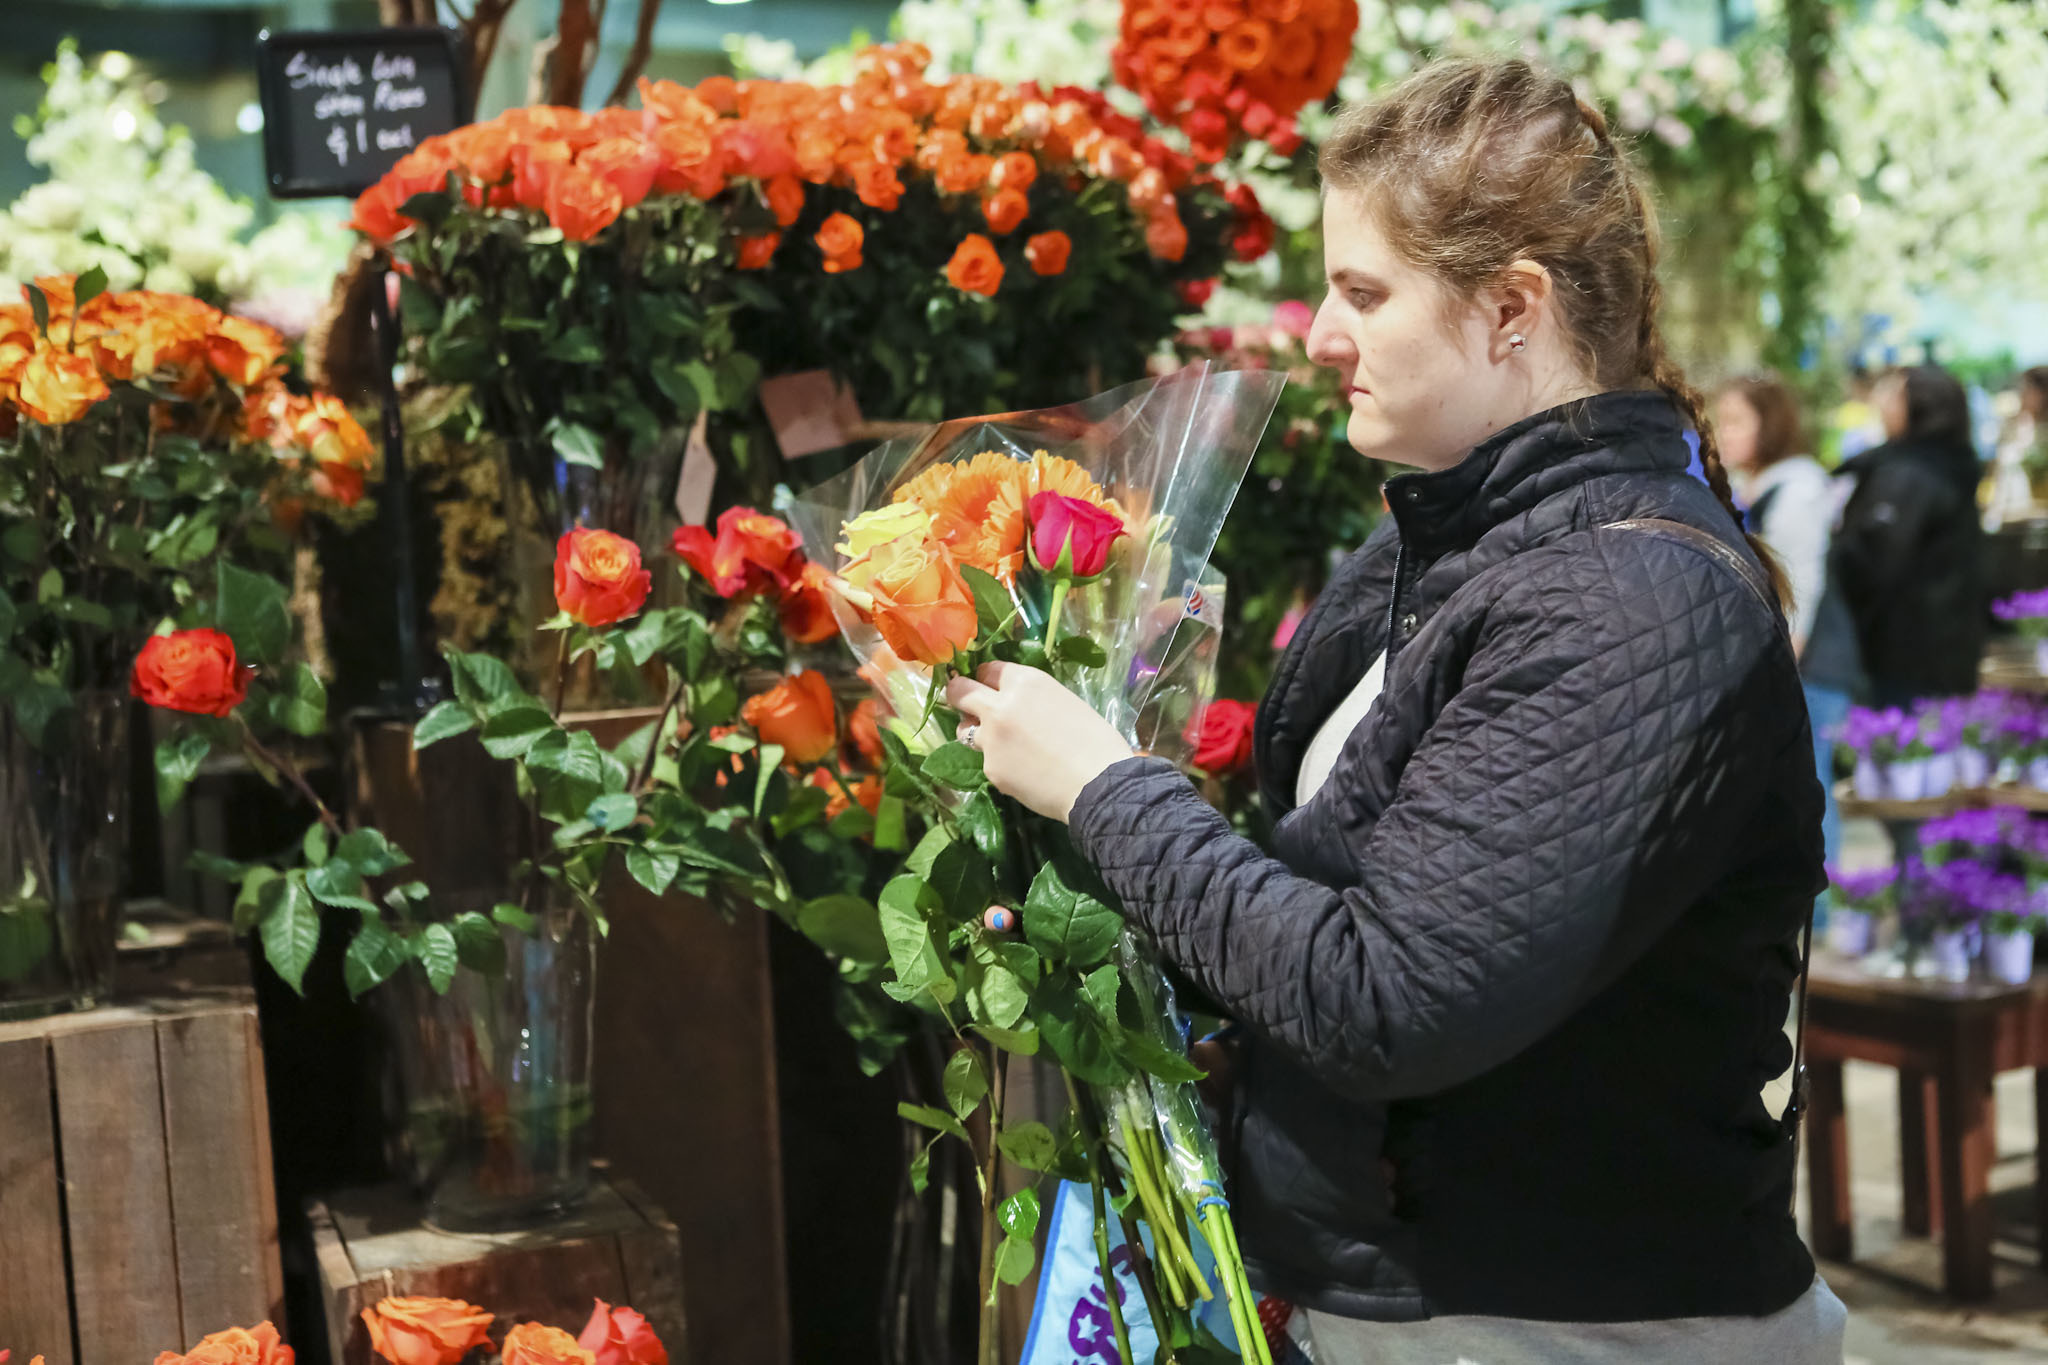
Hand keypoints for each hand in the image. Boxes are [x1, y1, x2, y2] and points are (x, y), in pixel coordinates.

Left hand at [944, 662, 1133, 821]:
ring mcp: (991, 738)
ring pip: (963, 729)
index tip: (988, 686)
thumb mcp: (1065, 701)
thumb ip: (1032, 698)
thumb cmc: (1096, 741)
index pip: (987, 669)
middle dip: (958, 694)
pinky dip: (999, 764)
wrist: (1099, 784)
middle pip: (960, 691)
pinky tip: (1022, 772)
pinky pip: (987, 761)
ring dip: (973, 731)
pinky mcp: (990, 769)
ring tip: (995, 743)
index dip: (987, 679)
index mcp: (1025, 682)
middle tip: (963, 702)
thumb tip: (1018, 705)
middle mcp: (1000, 705)